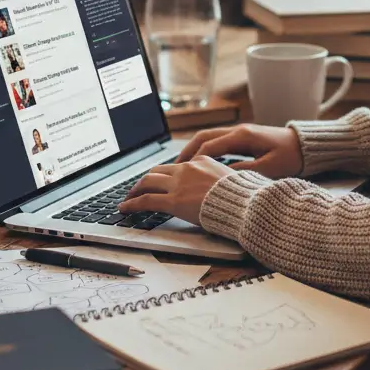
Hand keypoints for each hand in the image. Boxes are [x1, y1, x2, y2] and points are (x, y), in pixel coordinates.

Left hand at [119, 155, 233, 226]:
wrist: (244, 204)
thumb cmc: (244, 196)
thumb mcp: (232, 179)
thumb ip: (218, 179)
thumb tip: (218, 187)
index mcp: (202, 161)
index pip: (176, 166)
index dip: (164, 174)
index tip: (159, 181)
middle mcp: (187, 168)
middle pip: (158, 170)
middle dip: (145, 180)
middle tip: (138, 188)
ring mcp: (179, 184)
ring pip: (147, 182)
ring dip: (135, 190)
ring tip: (128, 198)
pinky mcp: (173, 201)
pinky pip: (146, 200)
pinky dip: (132, 204)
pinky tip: (125, 208)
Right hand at [176, 123, 302, 179]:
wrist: (305, 146)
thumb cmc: (291, 157)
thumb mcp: (269, 168)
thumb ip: (245, 171)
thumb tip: (222, 176)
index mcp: (243, 136)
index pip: (210, 146)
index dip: (194, 159)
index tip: (181, 172)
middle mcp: (238, 130)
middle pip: (203, 137)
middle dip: (186, 151)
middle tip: (173, 168)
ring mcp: (240, 132)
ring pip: (208, 137)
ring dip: (193, 149)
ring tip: (181, 166)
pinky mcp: (243, 137)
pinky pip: (217, 140)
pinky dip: (204, 149)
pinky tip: (199, 162)